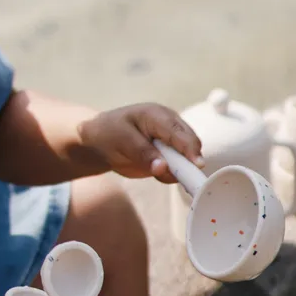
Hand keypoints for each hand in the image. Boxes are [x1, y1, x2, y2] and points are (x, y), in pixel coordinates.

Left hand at [80, 103, 202, 182]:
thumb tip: (163, 167)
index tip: (198, 166)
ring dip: (180, 171)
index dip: (190, 149)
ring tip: (161, 174)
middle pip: (190, 145)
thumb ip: (143, 153)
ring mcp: (170, 142)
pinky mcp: (167, 156)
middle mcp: (170, 127)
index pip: (180, 133)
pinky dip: (171, 175)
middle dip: (189, 162)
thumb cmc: (109, 133)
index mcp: (158, 116)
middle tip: (187, 179)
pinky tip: (158, 175)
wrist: (98, 141)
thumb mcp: (122, 140)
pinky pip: (176, 169)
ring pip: (186, 158)